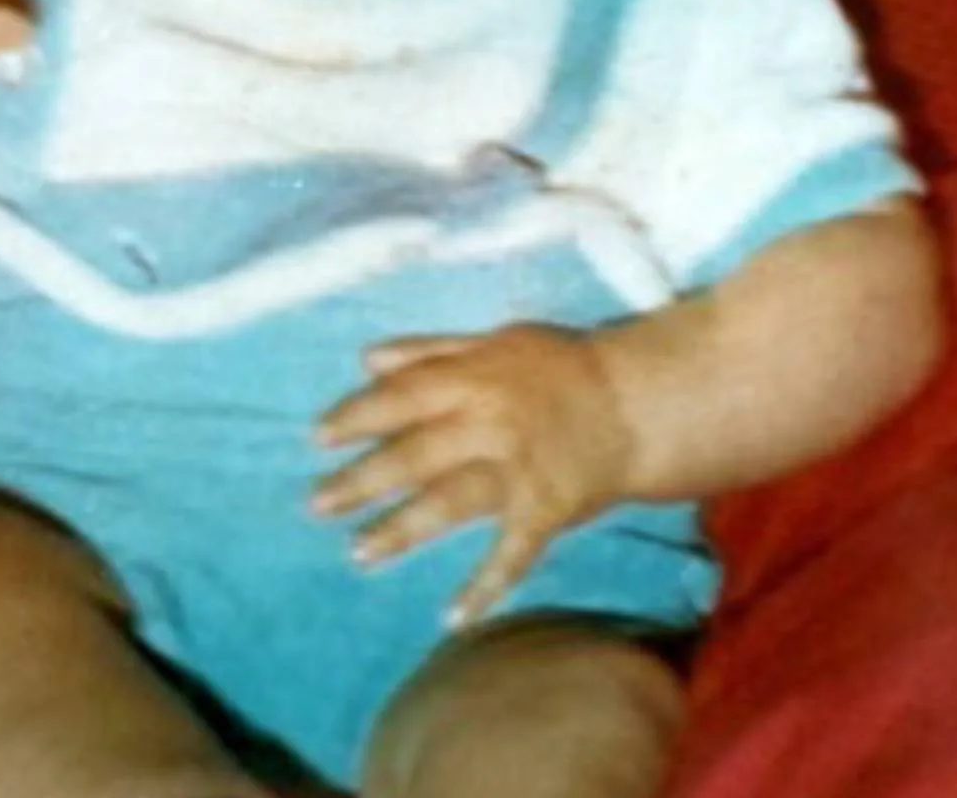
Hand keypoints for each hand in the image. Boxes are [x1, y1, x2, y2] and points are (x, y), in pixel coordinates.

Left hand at [311, 324, 637, 626]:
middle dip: (361, 480)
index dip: (357, 415)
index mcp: (473, 378)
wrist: (640, 403)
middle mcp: (488, 423)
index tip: (317, 437)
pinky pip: (511, 552)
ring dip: (400, 529)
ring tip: (357, 553)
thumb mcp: (496, 340)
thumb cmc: (562, 368)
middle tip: (316, 503)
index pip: (402, 397)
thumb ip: (430, 349)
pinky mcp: (546, 509)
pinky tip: (451, 617)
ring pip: (449, 502)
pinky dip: (484, 586)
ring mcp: (518, 469)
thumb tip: (367, 358)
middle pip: (413, 453)